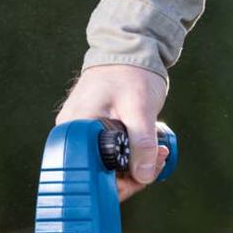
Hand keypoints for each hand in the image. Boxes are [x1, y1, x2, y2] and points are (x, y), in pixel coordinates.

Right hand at [56, 64, 168, 200]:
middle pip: (99, 173)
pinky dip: (132, 155)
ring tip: (159, 150)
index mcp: (76, 128)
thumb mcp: (139, 109)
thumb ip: (142, 144)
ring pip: (108, 165)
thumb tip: (145, 176)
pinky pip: (112, 154)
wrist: (130, 48)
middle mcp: (73, 133)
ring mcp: (83, 132)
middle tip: (159, 158)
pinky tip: (150, 147)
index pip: (89, 173)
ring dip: (136, 164)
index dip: (117, 184)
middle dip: (133, 173)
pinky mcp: (95, 131)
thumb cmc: (131, 72)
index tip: (143, 177)